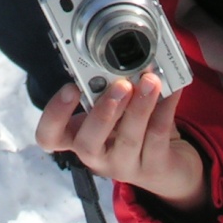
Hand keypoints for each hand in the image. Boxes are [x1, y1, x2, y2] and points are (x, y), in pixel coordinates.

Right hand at [36, 75, 208, 212]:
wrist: (167, 167)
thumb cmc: (129, 129)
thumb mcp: (111, 110)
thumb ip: (105, 88)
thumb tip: (112, 55)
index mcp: (78, 136)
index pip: (50, 136)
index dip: (54, 115)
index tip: (70, 88)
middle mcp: (97, 156)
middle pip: (87, 145)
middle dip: (102, 114)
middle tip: (119, 86)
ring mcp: (125, 165)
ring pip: (129, 139)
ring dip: (139, 107)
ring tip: (149, 81)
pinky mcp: (154, 167)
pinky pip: (158, 135)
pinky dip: (165, 108)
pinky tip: (171, 89)